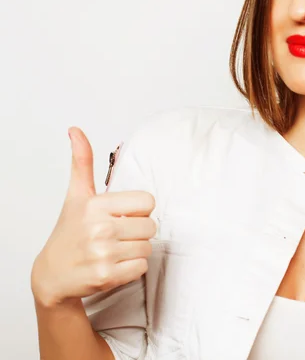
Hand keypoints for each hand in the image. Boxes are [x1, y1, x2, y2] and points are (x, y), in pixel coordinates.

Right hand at [31, 128, 156, 307]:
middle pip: (151, 226)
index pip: (148, 201)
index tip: (121, 215)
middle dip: (138, 231)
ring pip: (148, 247)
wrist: (52, 274)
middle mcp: (99, 228)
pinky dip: (132, 268)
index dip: (138, 210)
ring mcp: (103, 254)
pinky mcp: (106, 276)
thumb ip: (81, 161)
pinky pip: (142, 267)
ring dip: (135, 250)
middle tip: (117, 235)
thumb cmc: (70, 231)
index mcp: (96, 204)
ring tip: (114, 250)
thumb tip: (75, 129)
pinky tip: (114, 265)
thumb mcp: (76, 194)